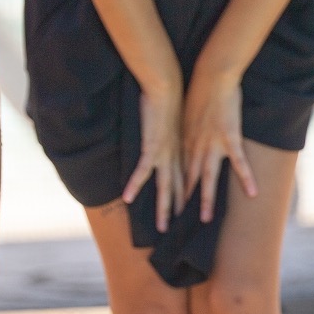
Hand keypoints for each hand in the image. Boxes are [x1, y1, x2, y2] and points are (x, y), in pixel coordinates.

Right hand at [122, 82, 183, 233]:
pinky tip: (128, 199)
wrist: (167, 86)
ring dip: (164, 208)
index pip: (183, 177)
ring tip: (161, 227)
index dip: (184, 194)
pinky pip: (142, 171)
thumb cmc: (170, 97)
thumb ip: (171, 129)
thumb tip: (167, 131)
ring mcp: (164, 153)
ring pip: (164, 187)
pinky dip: (135, 186)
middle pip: (176, 188)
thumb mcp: (174, 117)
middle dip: (176, 209)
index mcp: (182, 149)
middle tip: (175, 227)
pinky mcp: (152, 147)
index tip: (184, 209)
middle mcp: (175, 155)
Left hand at [181, 67, 256, 222]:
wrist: (212, 75)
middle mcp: (196, 145)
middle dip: (181, 200)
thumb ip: (189, 127)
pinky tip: (253, 193)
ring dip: (205, 199)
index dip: (175, 187)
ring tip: (205, 219)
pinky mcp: (229, 137)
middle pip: (188, 178)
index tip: (171, 203)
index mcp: (185, 139)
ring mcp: (212, 143)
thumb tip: (189, 134)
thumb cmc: (200, 89)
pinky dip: (246, 178)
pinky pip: (239, 163)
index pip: (179, 169)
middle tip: (175, 220)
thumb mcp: (188, 111)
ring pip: (207, 177)